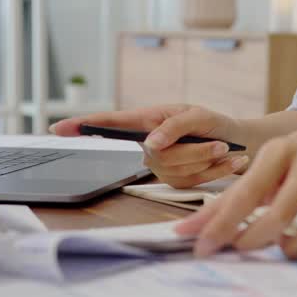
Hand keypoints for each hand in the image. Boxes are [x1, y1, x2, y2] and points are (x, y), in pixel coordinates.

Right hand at [50, 105, 249, 187]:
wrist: (238, 142)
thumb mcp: (197, 115)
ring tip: (225, 148)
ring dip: (207, 160)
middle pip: (155, 156)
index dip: (83, 126)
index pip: (109, 124)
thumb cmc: (214, 122)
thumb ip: (173, 127)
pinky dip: (215, 171)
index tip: (58, 129)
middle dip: (193, 151)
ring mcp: (159, 166)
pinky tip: (229, 160)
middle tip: (219, 143)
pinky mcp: (174, 182)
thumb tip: (149, 144)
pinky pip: (190, 182)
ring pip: (175, 171)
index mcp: (147, 120)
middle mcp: (148, 145)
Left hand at [174, 124, 296, 258]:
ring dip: (296, 249)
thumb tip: (190, 229)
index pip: (247, 193)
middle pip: (281, 214)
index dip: (223, 224)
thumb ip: (229, 198)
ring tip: (283, 245)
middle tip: (243, 247)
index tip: (203, 246)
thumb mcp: (266, 165)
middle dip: (255, 239)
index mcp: (282, 152)